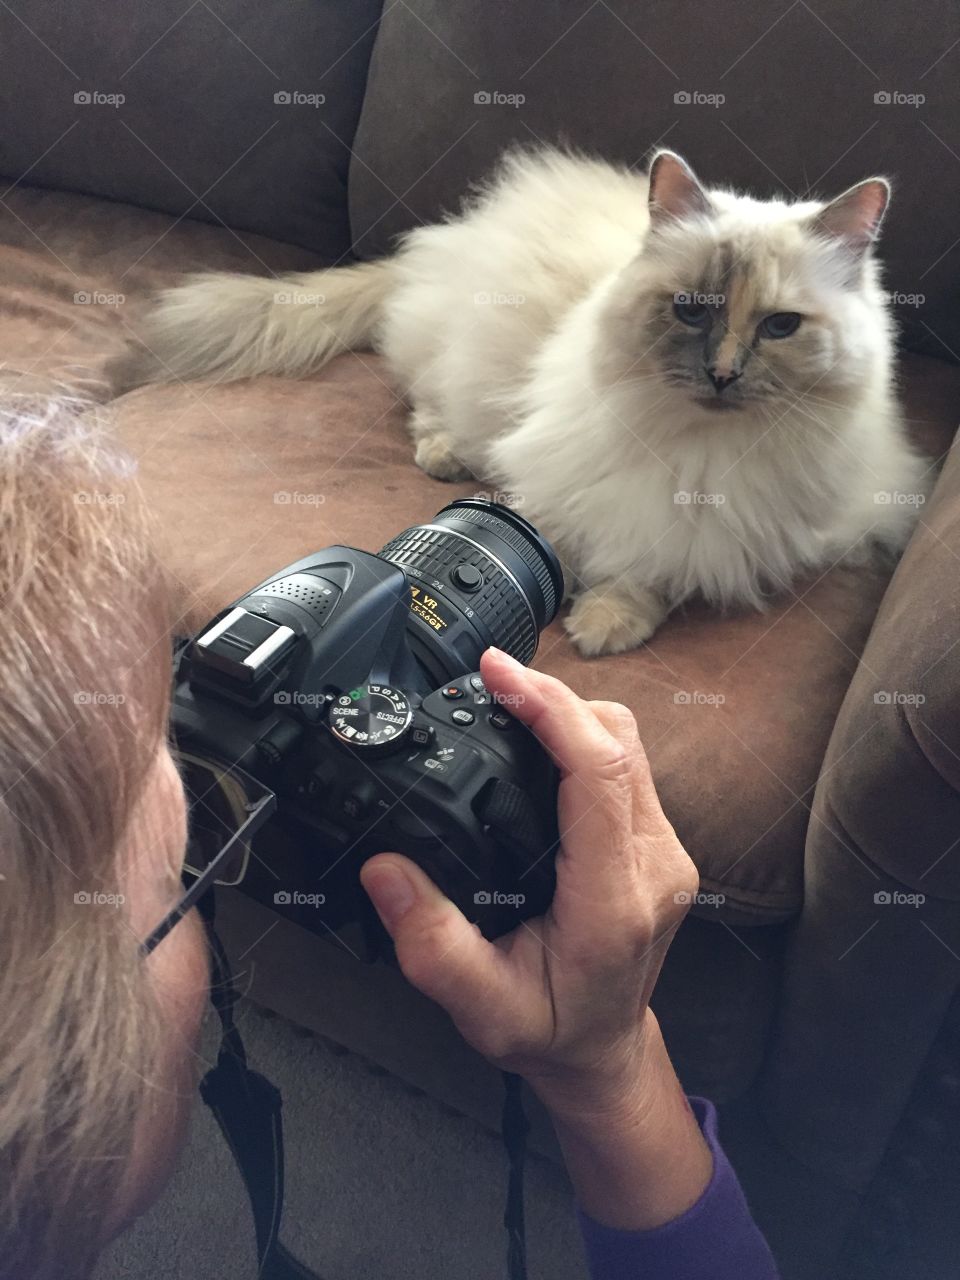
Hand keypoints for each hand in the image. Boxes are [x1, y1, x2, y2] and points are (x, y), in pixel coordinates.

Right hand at [360, 645, 698, 1110]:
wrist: (604, 1054)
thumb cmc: (551, 1032)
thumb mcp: (481, 1009)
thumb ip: (432, 945)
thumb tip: (386, 870)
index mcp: (614, 898)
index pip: (599, 771)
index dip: (551, 709)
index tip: (499, 674)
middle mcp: (653, 863)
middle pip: (618, 739)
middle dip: (554, 698)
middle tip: (490, 683)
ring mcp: (662, 847)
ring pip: (626, 742)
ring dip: (568, 713)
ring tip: (507, 704)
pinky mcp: (655, 839)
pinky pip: (624, 762)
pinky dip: (580, 737)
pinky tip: (536, 740)